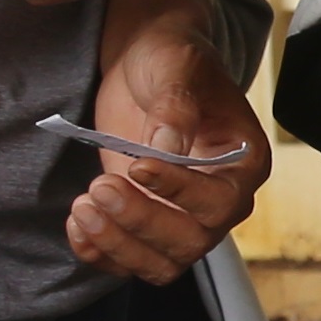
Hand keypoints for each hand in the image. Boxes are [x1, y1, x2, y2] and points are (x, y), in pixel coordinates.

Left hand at [65, 7, 268, 282]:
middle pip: (191, 242)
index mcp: (244, 163)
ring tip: (83, 205)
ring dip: (118, 244)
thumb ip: (176, 107)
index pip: (222, 202)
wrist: (144, 61)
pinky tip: (77, 221)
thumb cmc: (171, 57)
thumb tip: (167, 150)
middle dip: (142, 222)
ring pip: (160, 263)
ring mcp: (180, 216)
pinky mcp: (143, 221)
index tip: (139, 166)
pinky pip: (126, 260)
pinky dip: (99, 251)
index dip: (180, 193)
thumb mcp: (177, 66)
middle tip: (100, 187)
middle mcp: (219, 200)